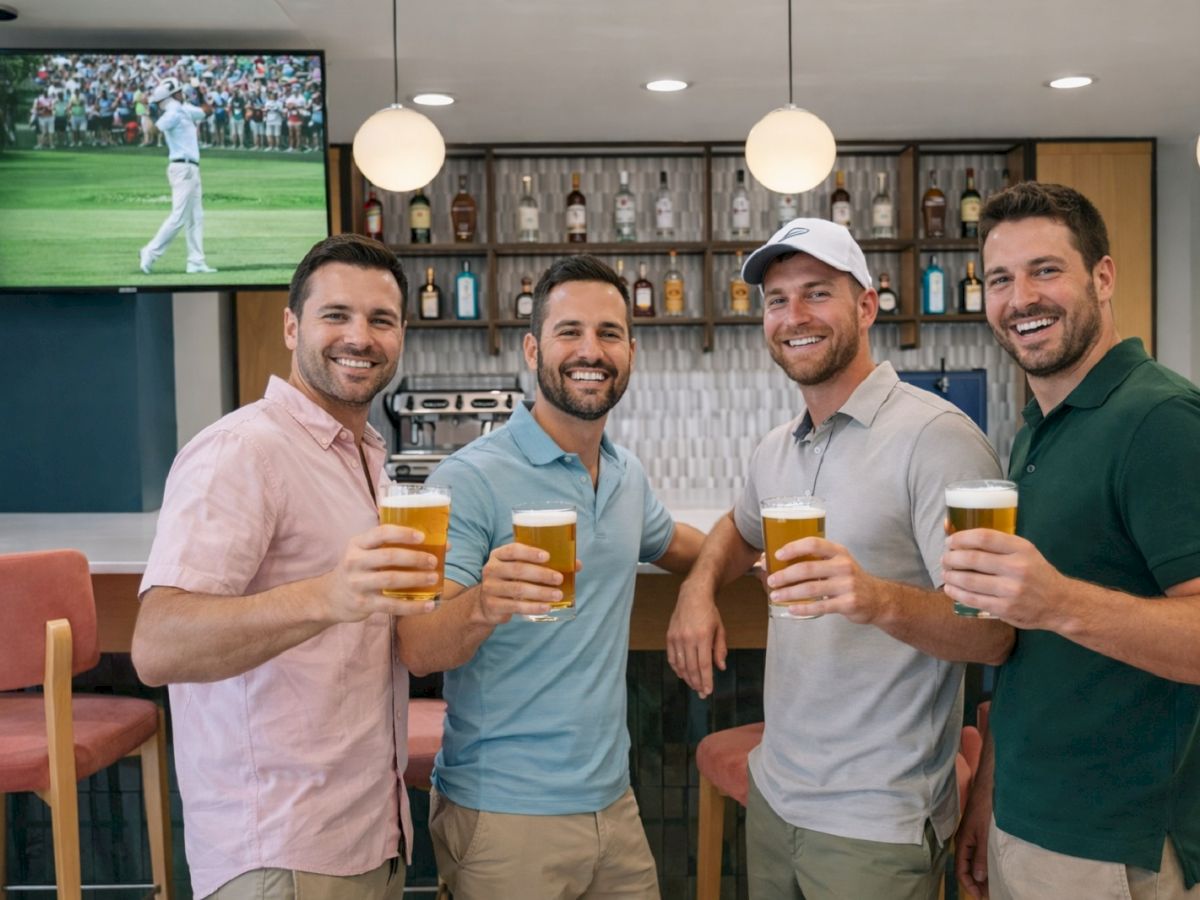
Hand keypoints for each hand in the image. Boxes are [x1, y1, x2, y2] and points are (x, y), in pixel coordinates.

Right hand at [319, 524, 439, 621]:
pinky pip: (392, 605)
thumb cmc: (359, 570)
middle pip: (388, 556)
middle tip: (433, 561)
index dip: (403, 533)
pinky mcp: (363, 604)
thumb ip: (395, 547)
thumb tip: (443, 545)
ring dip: (416, 579)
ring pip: (391, 580)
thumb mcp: (367, 553)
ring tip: (434, 579)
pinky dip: (413, 606)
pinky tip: (430, 605)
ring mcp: (357, 583)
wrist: (330, 597)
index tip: (422, 536)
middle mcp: (354, 561)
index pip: (381, 533)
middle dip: (414, 557)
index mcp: (357, 543)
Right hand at [470, 542, 574, 625]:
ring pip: (518, 589)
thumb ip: (544, 564)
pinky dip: (533, 607)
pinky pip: (515, 606)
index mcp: (499, 555)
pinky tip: (546, 607)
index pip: (513, 550)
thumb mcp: (521, 567)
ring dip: (540, 592)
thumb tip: (577, 565)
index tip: (548, 556)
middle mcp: (491, 569)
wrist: (487, 603)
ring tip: (558, 595)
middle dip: (541, 574)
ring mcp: (490, 588)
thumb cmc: (511, 580)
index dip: (530, 552)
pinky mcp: (493, 605)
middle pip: (518, 570)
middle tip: (559, 579)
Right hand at [667, 581, 726, 697]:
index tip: (708, 691)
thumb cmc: (709, 613)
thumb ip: (720, 649)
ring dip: (687, 678)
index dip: (706, 680)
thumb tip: (720, 667)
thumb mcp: (720, 629)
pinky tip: (682, 674)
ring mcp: (677, 638)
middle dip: (697, 683)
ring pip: (681, 665)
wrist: (692, 596)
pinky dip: (677, 668)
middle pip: (691, 668)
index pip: (704, 665)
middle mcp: (688, 638)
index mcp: (703, 637)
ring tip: (694, 686)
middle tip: (701, 693)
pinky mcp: (669, 636)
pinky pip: (672, 657)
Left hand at [765, 537, 890, 623]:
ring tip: (776, 596)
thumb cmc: (850, 579)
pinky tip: (791, 609)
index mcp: (838, 552)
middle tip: (771, 580)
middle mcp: (843, 566)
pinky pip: (820, 606)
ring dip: (789, 593)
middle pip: (808, 568)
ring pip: (811, 589)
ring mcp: (847, 585)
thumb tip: (780, 561)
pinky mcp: (848, 603)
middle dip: (785, 575)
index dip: (794, 547)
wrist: (878, 599)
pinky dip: (803, 608)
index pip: (813, 543)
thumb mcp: (838, 563)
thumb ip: (816, 561)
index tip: (777, 555)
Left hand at [941, 529, 1068, 629]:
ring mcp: (1011, 589)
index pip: (984, 537)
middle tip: (944, 559)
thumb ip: (998, 545)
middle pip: (973, 559)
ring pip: (969, 580)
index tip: (950, 541)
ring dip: (951, 576)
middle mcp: (1017, 567)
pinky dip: (957, 593)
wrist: (1060, 603)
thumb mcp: (1024, 551)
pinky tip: (950, 589)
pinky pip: (974, 599)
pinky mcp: (1005, 608)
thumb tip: (959, 537)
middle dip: (951, 558)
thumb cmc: (1036, 573)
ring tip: (945, 573)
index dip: (961, 538)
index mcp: (1021, 548)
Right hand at [955, 780, 992, 897]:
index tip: (982, 897)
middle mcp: (964, 842)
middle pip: (966, 867)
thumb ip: (981, 857)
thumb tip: (979, 879)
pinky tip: (994, 868)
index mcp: (962, 843)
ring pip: (973, 861)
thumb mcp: (985, 836)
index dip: (970, 885)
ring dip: (981, 874)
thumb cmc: (986, 810)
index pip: (961, 870)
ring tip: (993, 886)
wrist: (988, 787)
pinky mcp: (978, 832)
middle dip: (976, 883)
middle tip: (990, 894)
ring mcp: (971, 837)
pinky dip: (984, 864)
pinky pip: (978, 853)